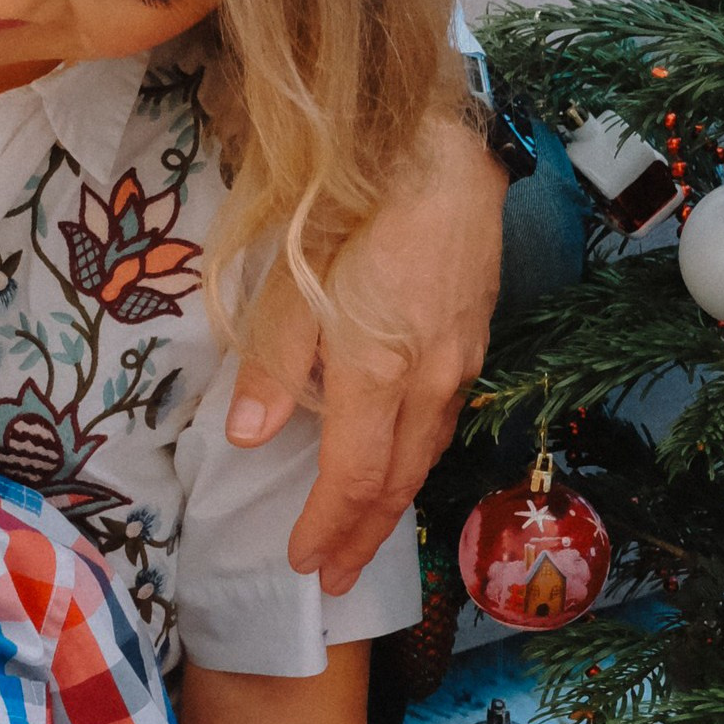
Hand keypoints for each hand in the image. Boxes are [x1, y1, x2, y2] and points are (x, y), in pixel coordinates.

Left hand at [226, 111, 503, 595]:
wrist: (446, 145)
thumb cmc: (360, 199)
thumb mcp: (295, 276)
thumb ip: (273, 359)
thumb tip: (248, 436)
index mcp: (378, 370)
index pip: (353, 476)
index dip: (327, 527)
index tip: (301, 564)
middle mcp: (427, 378)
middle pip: (397, 479)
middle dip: (363, 535)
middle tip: (335, 578)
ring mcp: (460, 358)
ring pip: (427, 451)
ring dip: (394, 501)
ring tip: (365, 534)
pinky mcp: (475, 334)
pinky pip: (444, 417)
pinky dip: (416, 455)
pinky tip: (401, 457)